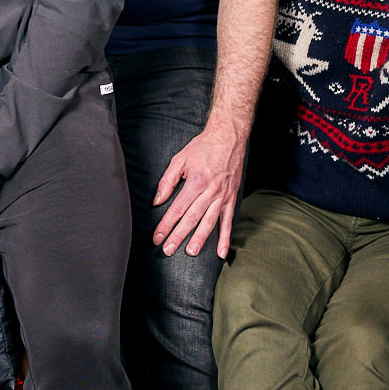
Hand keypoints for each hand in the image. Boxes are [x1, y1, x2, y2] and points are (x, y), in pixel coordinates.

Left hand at [153, 115, 246, 258]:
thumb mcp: (180, 159)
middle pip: (191, 218)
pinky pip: (228, 221)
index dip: (166, 224)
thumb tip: (157, 201)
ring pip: (209, 222)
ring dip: (200, 239)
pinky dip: (225, 237)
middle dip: (178, 236)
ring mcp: (222, 196)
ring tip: (191, 252)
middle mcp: (210, 191)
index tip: (157, 237)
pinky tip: (221, 252)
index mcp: (196, 182)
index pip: (177, 208)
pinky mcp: (231, 198)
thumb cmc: (203, 147)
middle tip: (168, 250)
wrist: (229, 137)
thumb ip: (167, 181)